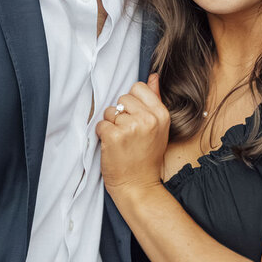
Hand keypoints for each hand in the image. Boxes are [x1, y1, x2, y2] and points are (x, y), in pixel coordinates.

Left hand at [97, 74, 169, 199]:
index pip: (138, 88)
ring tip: (121, 141)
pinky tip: (112, 147)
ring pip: (110, 112)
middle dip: (120, 114)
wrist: (138, 186)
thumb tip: (153, 76)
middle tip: (128, 133)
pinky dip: (102, 135)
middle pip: (122, 99)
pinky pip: (100, 124)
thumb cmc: (146, 157)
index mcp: (161, 114)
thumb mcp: (158, 128)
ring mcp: (130, 127)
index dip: (132, 103)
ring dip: (111, 125)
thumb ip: (154, 100)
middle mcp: (148, 118)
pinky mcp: (114, 136)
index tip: (134, 118)